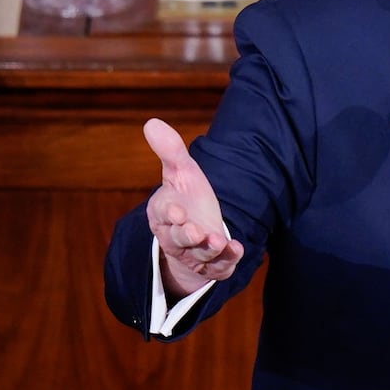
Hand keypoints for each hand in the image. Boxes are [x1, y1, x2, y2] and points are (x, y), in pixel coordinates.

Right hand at [143, 118, 243, 295]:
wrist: (199, 230)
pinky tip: (237, 248)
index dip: (169, 214)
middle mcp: (176, 237)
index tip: (177, 211)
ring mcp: (194, 254)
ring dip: (208, 250)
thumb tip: (152, 122)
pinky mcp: (213, 265)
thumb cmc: (186, 198)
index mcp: (164, 213)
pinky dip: (228, 260)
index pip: (162, 214)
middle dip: (187, 236)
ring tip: (218, 241)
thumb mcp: (181, 172)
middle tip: (195, 231)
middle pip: (178, 239)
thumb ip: (171, 151)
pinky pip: (219, 267)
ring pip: (199, 256)